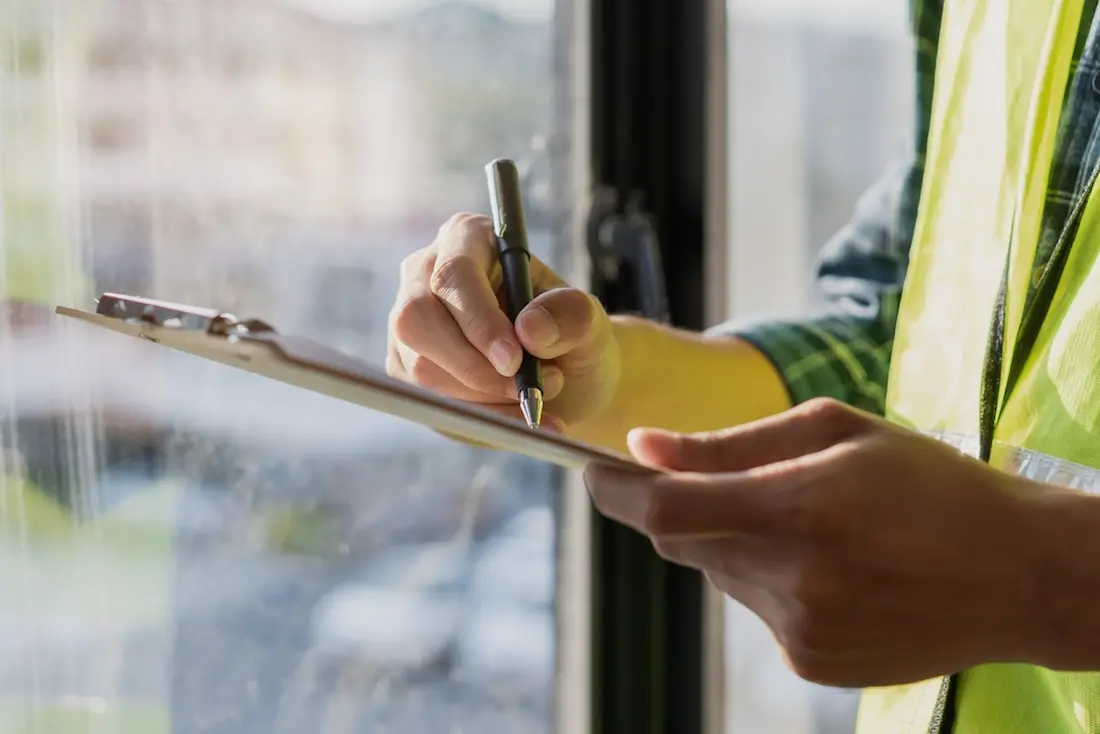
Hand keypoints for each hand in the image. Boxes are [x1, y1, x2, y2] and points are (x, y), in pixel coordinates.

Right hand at [387, 213, 619, 427]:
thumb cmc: (570, 335)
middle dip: (473, 367)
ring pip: (420, 367)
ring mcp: (409, 322)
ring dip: (481, 396)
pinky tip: (513, 416)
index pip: (454, 274)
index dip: (479, 320)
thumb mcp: (587, 321)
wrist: (563, 375)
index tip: (514, 361)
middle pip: (417, 319)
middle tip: (524, 391)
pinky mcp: (404, 366)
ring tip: (534, 396)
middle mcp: (425, 274)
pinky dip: (475, 417)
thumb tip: (530, 327)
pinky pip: (427, 399)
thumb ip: (571, 315)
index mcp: (468, 239)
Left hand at [584, 398, 1060, 687]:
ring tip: (807, 523)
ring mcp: (801, 630)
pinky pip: (754, 608)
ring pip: (718, 574)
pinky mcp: (809, 662)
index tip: (590, 471)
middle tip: (715, 480)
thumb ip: (729, 445)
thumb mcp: (835, 431)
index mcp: (802, 507)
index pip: (666, 509)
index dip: (614, 491)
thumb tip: (645, 448)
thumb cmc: (928, 481)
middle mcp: (794, 578)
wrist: (1014, 573)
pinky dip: (766, 579)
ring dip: (733, 542)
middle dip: (680, 507)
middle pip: (682, 542)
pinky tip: (828, 566)